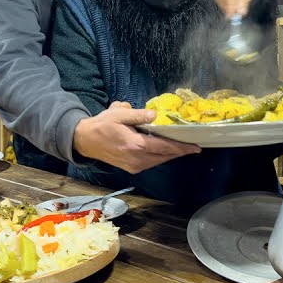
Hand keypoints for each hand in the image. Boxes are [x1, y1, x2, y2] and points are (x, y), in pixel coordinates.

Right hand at [73, 102, 200, 173]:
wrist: (86, 141)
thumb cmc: (102, 125)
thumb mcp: (118, 113)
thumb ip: (137, 114)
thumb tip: (155, 115)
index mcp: (136, 145)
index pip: (165, 147)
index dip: (182, 147)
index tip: (196, 147)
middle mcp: (137, 159)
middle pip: (165, 156)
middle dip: (180, 151)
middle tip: (194, 146)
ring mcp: (134, 166)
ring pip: (160, 161)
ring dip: (171, 154)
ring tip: (182, 147)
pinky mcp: (132, 168)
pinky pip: (152, 163)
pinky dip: (161, 157)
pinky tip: (165, 150)